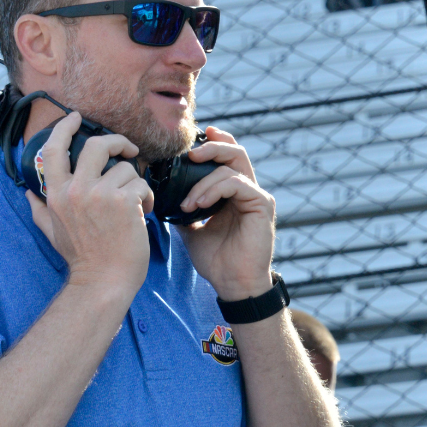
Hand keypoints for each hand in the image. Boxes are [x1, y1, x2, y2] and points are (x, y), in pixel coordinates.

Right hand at [25, 112, 153, 296]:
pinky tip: (142, 214)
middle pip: (97, 145)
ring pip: (127, 168)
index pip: (55, 149)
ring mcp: (99, 194)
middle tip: (128, 150)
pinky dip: (146, 198)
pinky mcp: (124, 202)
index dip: (65, 128)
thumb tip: (29, 193)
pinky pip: (141, 184)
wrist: (103, 281)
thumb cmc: (82, 258)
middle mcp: (75, 190)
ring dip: (135, 184)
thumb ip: (40, 209)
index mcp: (56, 194)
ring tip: (135, 206)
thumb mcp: (52, 232)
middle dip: (117, 142)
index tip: (76, 118)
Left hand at [176, 127, 275, 299]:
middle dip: (211, 148)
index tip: (193, 142)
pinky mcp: (262, 205)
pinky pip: (237, 183)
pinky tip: (200, 204)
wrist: (233, 284)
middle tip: (190, 155)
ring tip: (188, 202)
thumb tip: (164, 196)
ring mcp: (257, 196)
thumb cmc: (217, 260)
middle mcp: (248, 190)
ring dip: (204, 180)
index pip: (227, 158)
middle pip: (235, 152)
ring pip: (233, 167)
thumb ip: (185, 210)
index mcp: (234, 193)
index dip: (214, 143)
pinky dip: (215, 189)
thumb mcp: (192, 230)